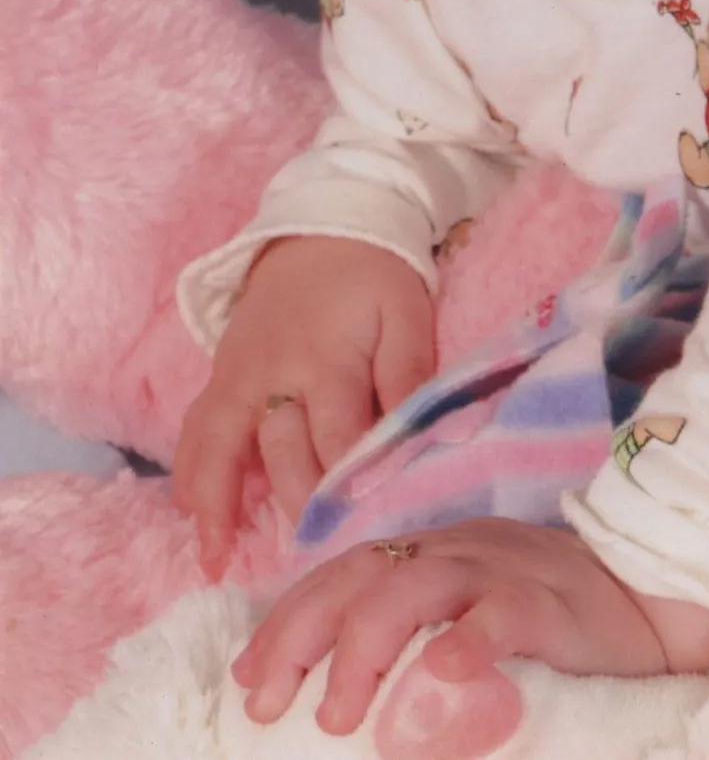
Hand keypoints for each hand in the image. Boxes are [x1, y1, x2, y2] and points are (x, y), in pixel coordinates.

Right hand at [173, 237, 434, 579]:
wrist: (321, 228)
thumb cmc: (374, 277)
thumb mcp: (407, 314)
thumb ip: (412, 376)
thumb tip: (435, 436)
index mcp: (329, 362)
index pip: (338, 443)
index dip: (349, 492)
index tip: (363, 538)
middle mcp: (274, 375)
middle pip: (280, 456)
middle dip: (295, 509)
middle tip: (311, 562)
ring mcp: (239, 377)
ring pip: (219, 447)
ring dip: (217, 505)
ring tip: (216, 561)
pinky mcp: (221, 375)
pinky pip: (196, 430)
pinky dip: (191, 475)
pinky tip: (196, 517)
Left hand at [230, 518, 708, 740]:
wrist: (654, 598)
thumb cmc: (557, 621)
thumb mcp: (472, 614)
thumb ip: (417, 631)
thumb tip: (341, 685)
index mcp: (435, 554)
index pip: (344, 572)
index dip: (288, 619)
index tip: (247, 676)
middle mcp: (460, 551)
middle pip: (362, 573)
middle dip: (302, 634)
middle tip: (267, 701)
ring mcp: (505, 569)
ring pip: (417, 586)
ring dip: (366, 648)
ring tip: (340, 714)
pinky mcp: (552, 603)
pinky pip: (503, 612)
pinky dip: (467, 641)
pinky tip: (440, 676)